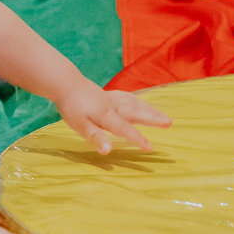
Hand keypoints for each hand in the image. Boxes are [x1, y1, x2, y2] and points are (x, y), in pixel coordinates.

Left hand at [54, 80, 171, 154]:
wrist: (64, 82)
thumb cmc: (71, 106)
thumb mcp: (80, 126)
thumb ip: (96, 138)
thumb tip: (108, 151)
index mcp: (107, 116)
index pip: (126, 129)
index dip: (138, 139)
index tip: (151, 148)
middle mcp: (113, 106)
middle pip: (136, 113)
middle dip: (153, 119)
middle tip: (169, 122)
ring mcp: (111, 99)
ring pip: (134, 104)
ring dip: (149, 109)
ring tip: (161, 115)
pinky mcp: (107, 95)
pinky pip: (127, 97)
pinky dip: (137, 100)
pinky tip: (139, 102)